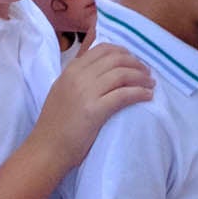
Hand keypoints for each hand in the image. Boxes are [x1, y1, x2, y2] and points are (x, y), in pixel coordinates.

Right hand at [37, 35, 155, 159]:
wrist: (46, 149)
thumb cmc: (56, 125)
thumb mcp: (63, 91)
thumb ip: (79, 78)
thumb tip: (104, 70)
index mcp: (70, 70)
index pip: (103, 49)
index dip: (124, 52)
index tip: (134, 61)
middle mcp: (78, 76)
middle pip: (116, 59)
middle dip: (136, 64)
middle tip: (147, 73)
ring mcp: (85, 92)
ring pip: (122, 74)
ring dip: (141, 78)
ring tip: (150, 84)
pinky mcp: (94, 110)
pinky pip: (124, 95)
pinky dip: (140, 93)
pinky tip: (147, 96)